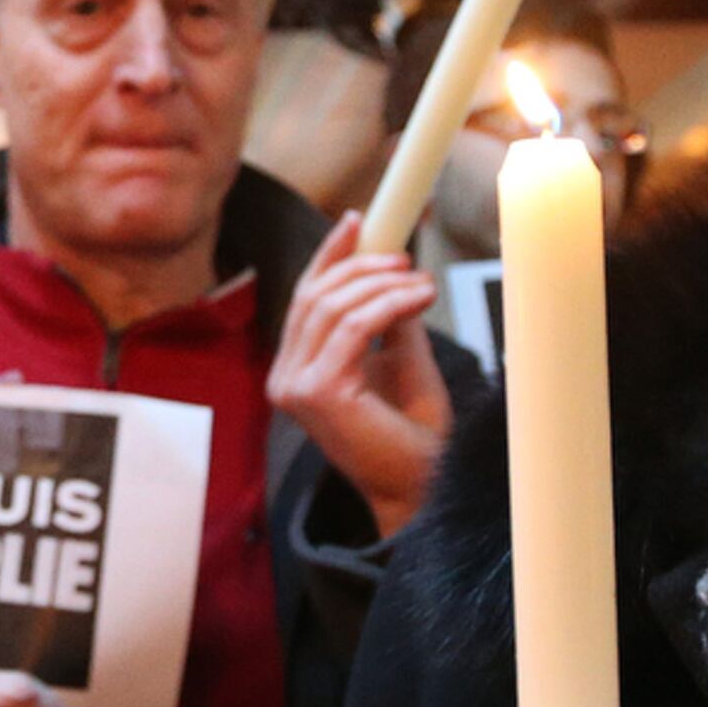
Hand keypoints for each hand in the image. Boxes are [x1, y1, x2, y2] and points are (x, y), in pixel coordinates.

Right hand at [268, 211, 451, 536]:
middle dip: (361, 265)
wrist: (421, 485)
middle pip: (313, 296)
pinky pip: (352, 328)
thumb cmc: (411, 433)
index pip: (304, 299)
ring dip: (383, 284)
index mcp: (295, 371)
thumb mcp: (400, 358)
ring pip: (331, 307)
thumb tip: (393, 267)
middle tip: (405, 257)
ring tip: (422, 284)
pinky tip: (418, 298)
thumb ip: (387, 316)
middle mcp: (284, 379)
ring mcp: (293, 387)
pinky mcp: (315, 393)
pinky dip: (388, 304)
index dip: (328, 255)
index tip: (358, 221)